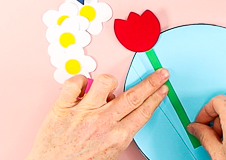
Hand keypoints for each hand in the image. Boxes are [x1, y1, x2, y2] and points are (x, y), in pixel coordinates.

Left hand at [26, 69, 168, 159]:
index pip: (143, 111)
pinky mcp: (63, 107)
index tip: (162, 89)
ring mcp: (83, 113)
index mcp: (117, 137)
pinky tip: (83, 87)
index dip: (156, 97)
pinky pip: (75, 82)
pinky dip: (80, 80)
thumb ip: (119, 133)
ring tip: (109, 87)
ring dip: (111, 81)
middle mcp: (103, 123)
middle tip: (161, 73)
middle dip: (152, 82)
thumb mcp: (109, 154)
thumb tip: (126, 115)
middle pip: (134, 96)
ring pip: (106, 82)